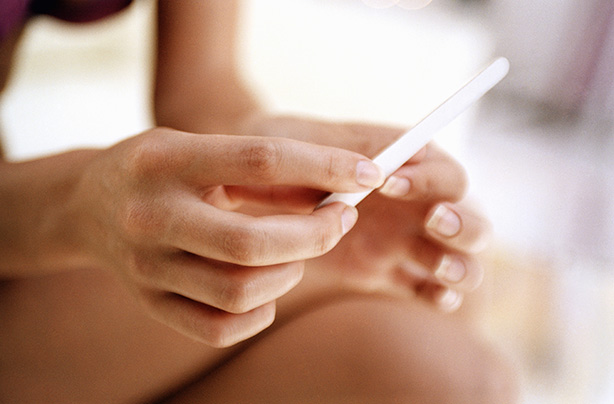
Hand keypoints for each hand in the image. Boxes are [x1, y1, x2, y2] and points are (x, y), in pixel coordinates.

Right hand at [70, 127, 384, 346]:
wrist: (85, 204)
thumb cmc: (159, 168)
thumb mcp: (197, 147)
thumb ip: (258, 168)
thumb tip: (336, 191)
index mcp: (167, 159)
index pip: (261, 159)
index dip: (326, 167)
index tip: (369, 174)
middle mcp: (151, 215)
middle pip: (254, 241)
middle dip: (317, 234)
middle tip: (342, 220)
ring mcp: (146, 266)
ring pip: (241, 290)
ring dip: (291, 272)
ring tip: (297, 252)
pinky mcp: (149, 302)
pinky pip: (219, 327)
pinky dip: (260, 312)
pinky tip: (266, 287)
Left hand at [242, 114, 490, 310]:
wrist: (254, 185)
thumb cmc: (285, 153)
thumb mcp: (308, 143)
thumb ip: (341, 154)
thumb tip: (378, 168)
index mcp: (407, 167)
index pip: (447, 175)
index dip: (430, 181)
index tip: (387, 184)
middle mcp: (414, 207)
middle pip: (472, 222)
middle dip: (465, 226)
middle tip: (433, 222)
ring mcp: (403, 243)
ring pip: (460, 260)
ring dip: (461, 266)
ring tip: (439, 267)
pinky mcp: (385, 273)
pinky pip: (426, 289)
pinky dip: (439, 296)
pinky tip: (434, 296)